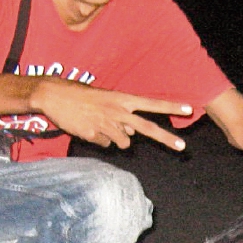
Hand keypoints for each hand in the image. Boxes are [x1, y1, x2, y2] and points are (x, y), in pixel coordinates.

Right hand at [35, 80, 190, 150]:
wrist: (54, 95)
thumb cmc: (81, 96)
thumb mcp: (106, 101)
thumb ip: (122, 117)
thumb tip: (131, 135)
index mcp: (122, 99)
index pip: (152, 103)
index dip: (170, 106)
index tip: (188, 109)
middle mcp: (118, 111)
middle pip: (148, 128)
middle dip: (167, 139)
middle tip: (183, 147)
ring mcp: (107, 124)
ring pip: (123, 142)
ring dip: (116, 138)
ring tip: (100, 124)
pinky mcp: (94, 135)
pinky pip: (104, 144)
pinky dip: (99, 140)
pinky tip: (88, 128)